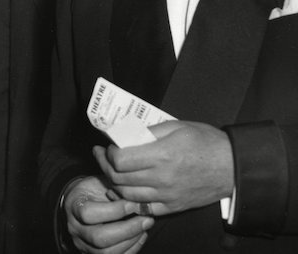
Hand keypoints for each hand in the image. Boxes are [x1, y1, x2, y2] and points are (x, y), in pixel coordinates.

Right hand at [63, 175, 153, 253]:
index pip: (89, 213)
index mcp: (74, 206)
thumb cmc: (95, 190)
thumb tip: (141, 200)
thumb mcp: (102, 181)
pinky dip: (132, 248)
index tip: (133, 204)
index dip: (114, 210)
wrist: (83, 201)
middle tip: (146, 219)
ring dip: (132, 240)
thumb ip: (117, 189)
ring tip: (144, 226)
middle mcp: (75, 228)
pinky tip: (140, 235)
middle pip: (99, 237)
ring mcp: (83, 244)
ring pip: (107, 252)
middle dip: (128, 229)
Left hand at [94, 120, 233, 215]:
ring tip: (111, 170)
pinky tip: (125, 189)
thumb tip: (124, 133)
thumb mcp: (176, 126)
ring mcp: (167, 196)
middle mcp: (162, 178)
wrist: (234, 167)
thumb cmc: (207, 142)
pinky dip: (129, 200)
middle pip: (120, 178)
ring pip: (127, 194)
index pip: (120, 160)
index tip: (108, 146)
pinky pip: (143, 208)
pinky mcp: (173, 206)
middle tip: (101, 155)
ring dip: (114, 182)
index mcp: (162, 155)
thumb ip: (148, 131)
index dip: (109, 153)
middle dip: (105, 165)